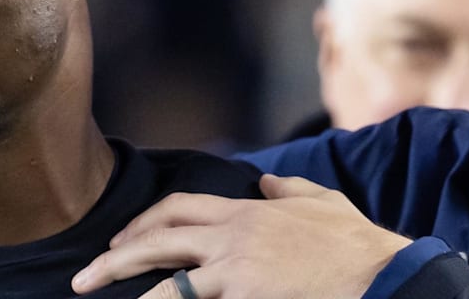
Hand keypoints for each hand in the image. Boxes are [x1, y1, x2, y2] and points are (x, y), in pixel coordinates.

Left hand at [71, 174, 411, 297]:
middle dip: (117, 255)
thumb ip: (289, 189)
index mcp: (245, 212)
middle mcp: (232, 235)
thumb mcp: (321, 201)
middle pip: (159, 237)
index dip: (144, 222)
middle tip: (86, 275)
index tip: (120, 239)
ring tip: (93, 295)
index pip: (179, 208)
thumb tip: (269, 181)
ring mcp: (236, 267)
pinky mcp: (243, 293)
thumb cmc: (355, 243)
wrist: (382, 274)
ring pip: (167, 276)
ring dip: (127, 285)